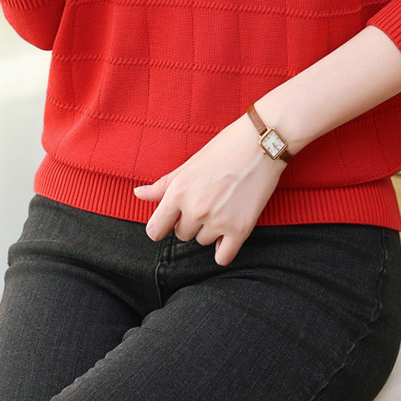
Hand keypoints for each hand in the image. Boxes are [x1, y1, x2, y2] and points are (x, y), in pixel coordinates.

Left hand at [133, 114, 287, 265]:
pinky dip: (226, 248)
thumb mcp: (189, 165)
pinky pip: (223, 257)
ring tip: (224, 205)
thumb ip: (163, 185)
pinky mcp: (240, 229)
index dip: (163, 226)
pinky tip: (230, 232)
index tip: (172, 221)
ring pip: (203, 242)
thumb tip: (138, 194)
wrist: (262, 143)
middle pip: (182, 235)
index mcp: (178, 192)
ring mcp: (218, 221)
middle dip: (191, 222)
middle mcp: (195, 209)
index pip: (155, 230)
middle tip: (209, 200)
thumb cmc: (225, 148)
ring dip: (211, 230)